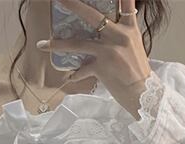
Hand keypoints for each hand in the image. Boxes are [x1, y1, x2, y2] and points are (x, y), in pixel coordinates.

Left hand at [37, 0, 151, 119]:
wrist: (142, 93)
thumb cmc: (137, 69)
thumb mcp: (135, 43)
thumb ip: (124, 30)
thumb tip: (117, 19)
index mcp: (129, 27)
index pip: (126, 3)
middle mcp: (119, 35)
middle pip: (93, 16)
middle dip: (74, 5)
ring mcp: (109, 51)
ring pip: (78, 44)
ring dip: (57, 44)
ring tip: (42, 44)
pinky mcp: (102, 67)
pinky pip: (82, 69)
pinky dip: (75, 74)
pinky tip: (70, 77)